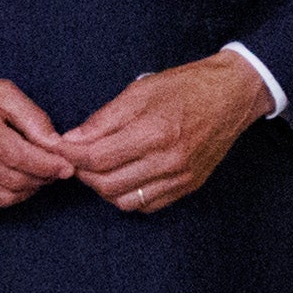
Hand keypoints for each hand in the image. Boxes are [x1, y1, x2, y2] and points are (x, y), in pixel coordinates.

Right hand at [0, 59, 76, 210]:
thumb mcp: (0, 91)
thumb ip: (32, 118)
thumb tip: (57, 146)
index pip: (19, 157)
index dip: (48, 167)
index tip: (66, 167)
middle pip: (12, 181)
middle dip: (41, 180)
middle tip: (53, 172)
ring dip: (25, 193)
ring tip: (33, 177)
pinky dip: (3, 200)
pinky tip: (8, 183)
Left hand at [50, 50, 278, 216]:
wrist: (233, 95)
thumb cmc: (186, 87)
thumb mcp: (140, 91)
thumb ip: (104, 119)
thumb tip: (72, 140)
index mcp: (154, 131)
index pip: (97, 157)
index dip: (70, 155)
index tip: (59, 148)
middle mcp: (169, 160)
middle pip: (107, 184)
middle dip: (83, 173)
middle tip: (77, 157)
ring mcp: (180, 177)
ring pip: (124, 201)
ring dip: (104, 188)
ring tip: (100, 167)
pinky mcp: (189, 186)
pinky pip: (147, 205)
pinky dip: (128, 196)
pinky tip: (125, 176)